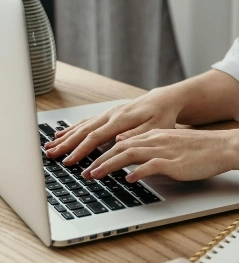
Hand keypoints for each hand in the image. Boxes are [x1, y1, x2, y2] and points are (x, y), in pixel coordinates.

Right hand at [45, 89, 182, 164]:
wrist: (164, 101)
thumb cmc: (162, 116)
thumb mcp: (156, 128)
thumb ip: (136, 135)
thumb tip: (118, 140)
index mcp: (121, 120)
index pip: (96, 137)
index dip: (81, 150)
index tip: (70, 162)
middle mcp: (111, 115)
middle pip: (84, 131)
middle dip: (67, 144)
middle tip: (51, 156)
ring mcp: (109, 113)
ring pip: (82, 126)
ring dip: (65, 137)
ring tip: (50, 147)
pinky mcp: (109, 114)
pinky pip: (87, 121)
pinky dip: (73, 128)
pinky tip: (62, 134)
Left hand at [81, 129, 233, 181]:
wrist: (221, 146)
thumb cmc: (200, 149)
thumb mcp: (172, 145)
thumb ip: (153, 148)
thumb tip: (134, 156)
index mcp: (155, 136)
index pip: (123, 142)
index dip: (104, 153)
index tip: (91, 163)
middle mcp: (156, 140)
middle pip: (120, 147)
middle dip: (99, 160)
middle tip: (86, 172)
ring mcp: (164, 150)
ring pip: (129, 154)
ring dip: (109, 165)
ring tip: (96, 176)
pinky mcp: (174, 162)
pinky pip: (151, 166)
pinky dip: (137, 172)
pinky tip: (129, 179)